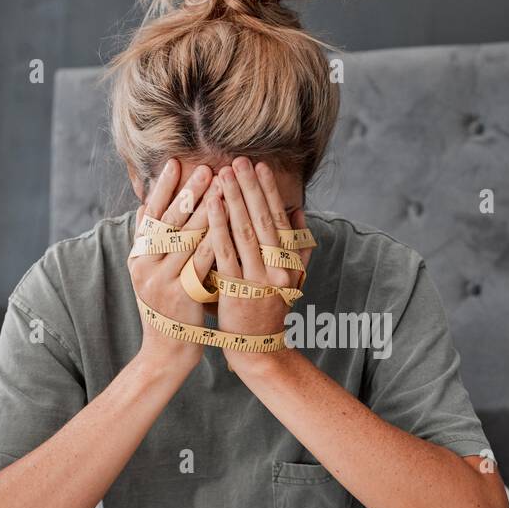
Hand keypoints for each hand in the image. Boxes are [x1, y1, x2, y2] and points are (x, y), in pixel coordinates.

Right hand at [127, 158, 220, 371]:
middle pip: (170, 222)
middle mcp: (145, 267)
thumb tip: (145, 205)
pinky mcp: (181, 296)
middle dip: (190, 193)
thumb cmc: (165, 308)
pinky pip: (202, 262)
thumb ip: (149, 242)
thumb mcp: (149, 273)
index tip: (176, 163)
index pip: (150, 215)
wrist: (167, 351)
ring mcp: (161, 281)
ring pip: (187, 239)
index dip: (163, 188)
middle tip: (208, 169)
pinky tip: (230, 224)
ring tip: (223, 188)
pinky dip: (216, 240)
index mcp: (137, 257)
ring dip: (207, 211)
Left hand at [207, 157, 310, 371]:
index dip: (269, 191)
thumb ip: (298, 246)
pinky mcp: (234, 289)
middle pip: (262, 220)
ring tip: (221, 175)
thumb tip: (298, 211)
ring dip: (232, 200)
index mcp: (289, 263)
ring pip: (244, 232)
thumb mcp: (293, 278)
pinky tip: (210, 205)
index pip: (279, 219)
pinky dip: (218, 226)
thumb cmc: (271, 308)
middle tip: (237, 161)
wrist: (257, 346)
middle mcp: (276, 268)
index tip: (259, 167)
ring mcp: (256, 279)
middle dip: (249, 188)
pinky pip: (224, 252)